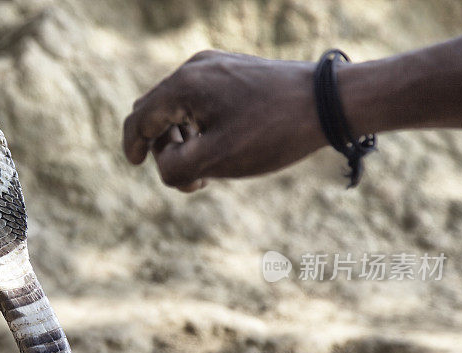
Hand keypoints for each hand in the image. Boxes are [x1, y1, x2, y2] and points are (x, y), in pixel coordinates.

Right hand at [123, 51, 326, 190]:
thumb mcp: (217, 160)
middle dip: (162, 147)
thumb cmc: (273, 132)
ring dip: (182, 140)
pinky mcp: (233, 71)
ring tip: (210, 167)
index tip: (135, 165)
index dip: (133, 146)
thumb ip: (175, 168)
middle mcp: (195, 68)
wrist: (329, 103)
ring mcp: (215, 66)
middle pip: (155, 111)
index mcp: (184, 86)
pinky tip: (223, 145)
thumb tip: (163, 162)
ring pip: (178, 108)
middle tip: (191, 176)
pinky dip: (199, 126)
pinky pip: (199, 100)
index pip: (139, 118)